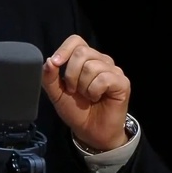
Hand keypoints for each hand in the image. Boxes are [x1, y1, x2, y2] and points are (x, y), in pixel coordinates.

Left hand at [42, 34, 130, 150]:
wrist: (90, 132)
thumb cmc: (76, 110)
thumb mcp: (56, 93)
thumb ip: (49, 77)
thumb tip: (49, 61)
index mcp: (85, 59)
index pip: (76, 40)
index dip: (64, 50)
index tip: (55, 64)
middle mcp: (100, 60)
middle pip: (82, 52)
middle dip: (71, 74)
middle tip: (74, 90)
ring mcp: (113, 70)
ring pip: (91, 66)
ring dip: (83, 86)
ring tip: (87, 96)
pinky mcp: (122, 82)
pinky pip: (104, 79)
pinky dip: (94, 91)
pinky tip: (97, 97)